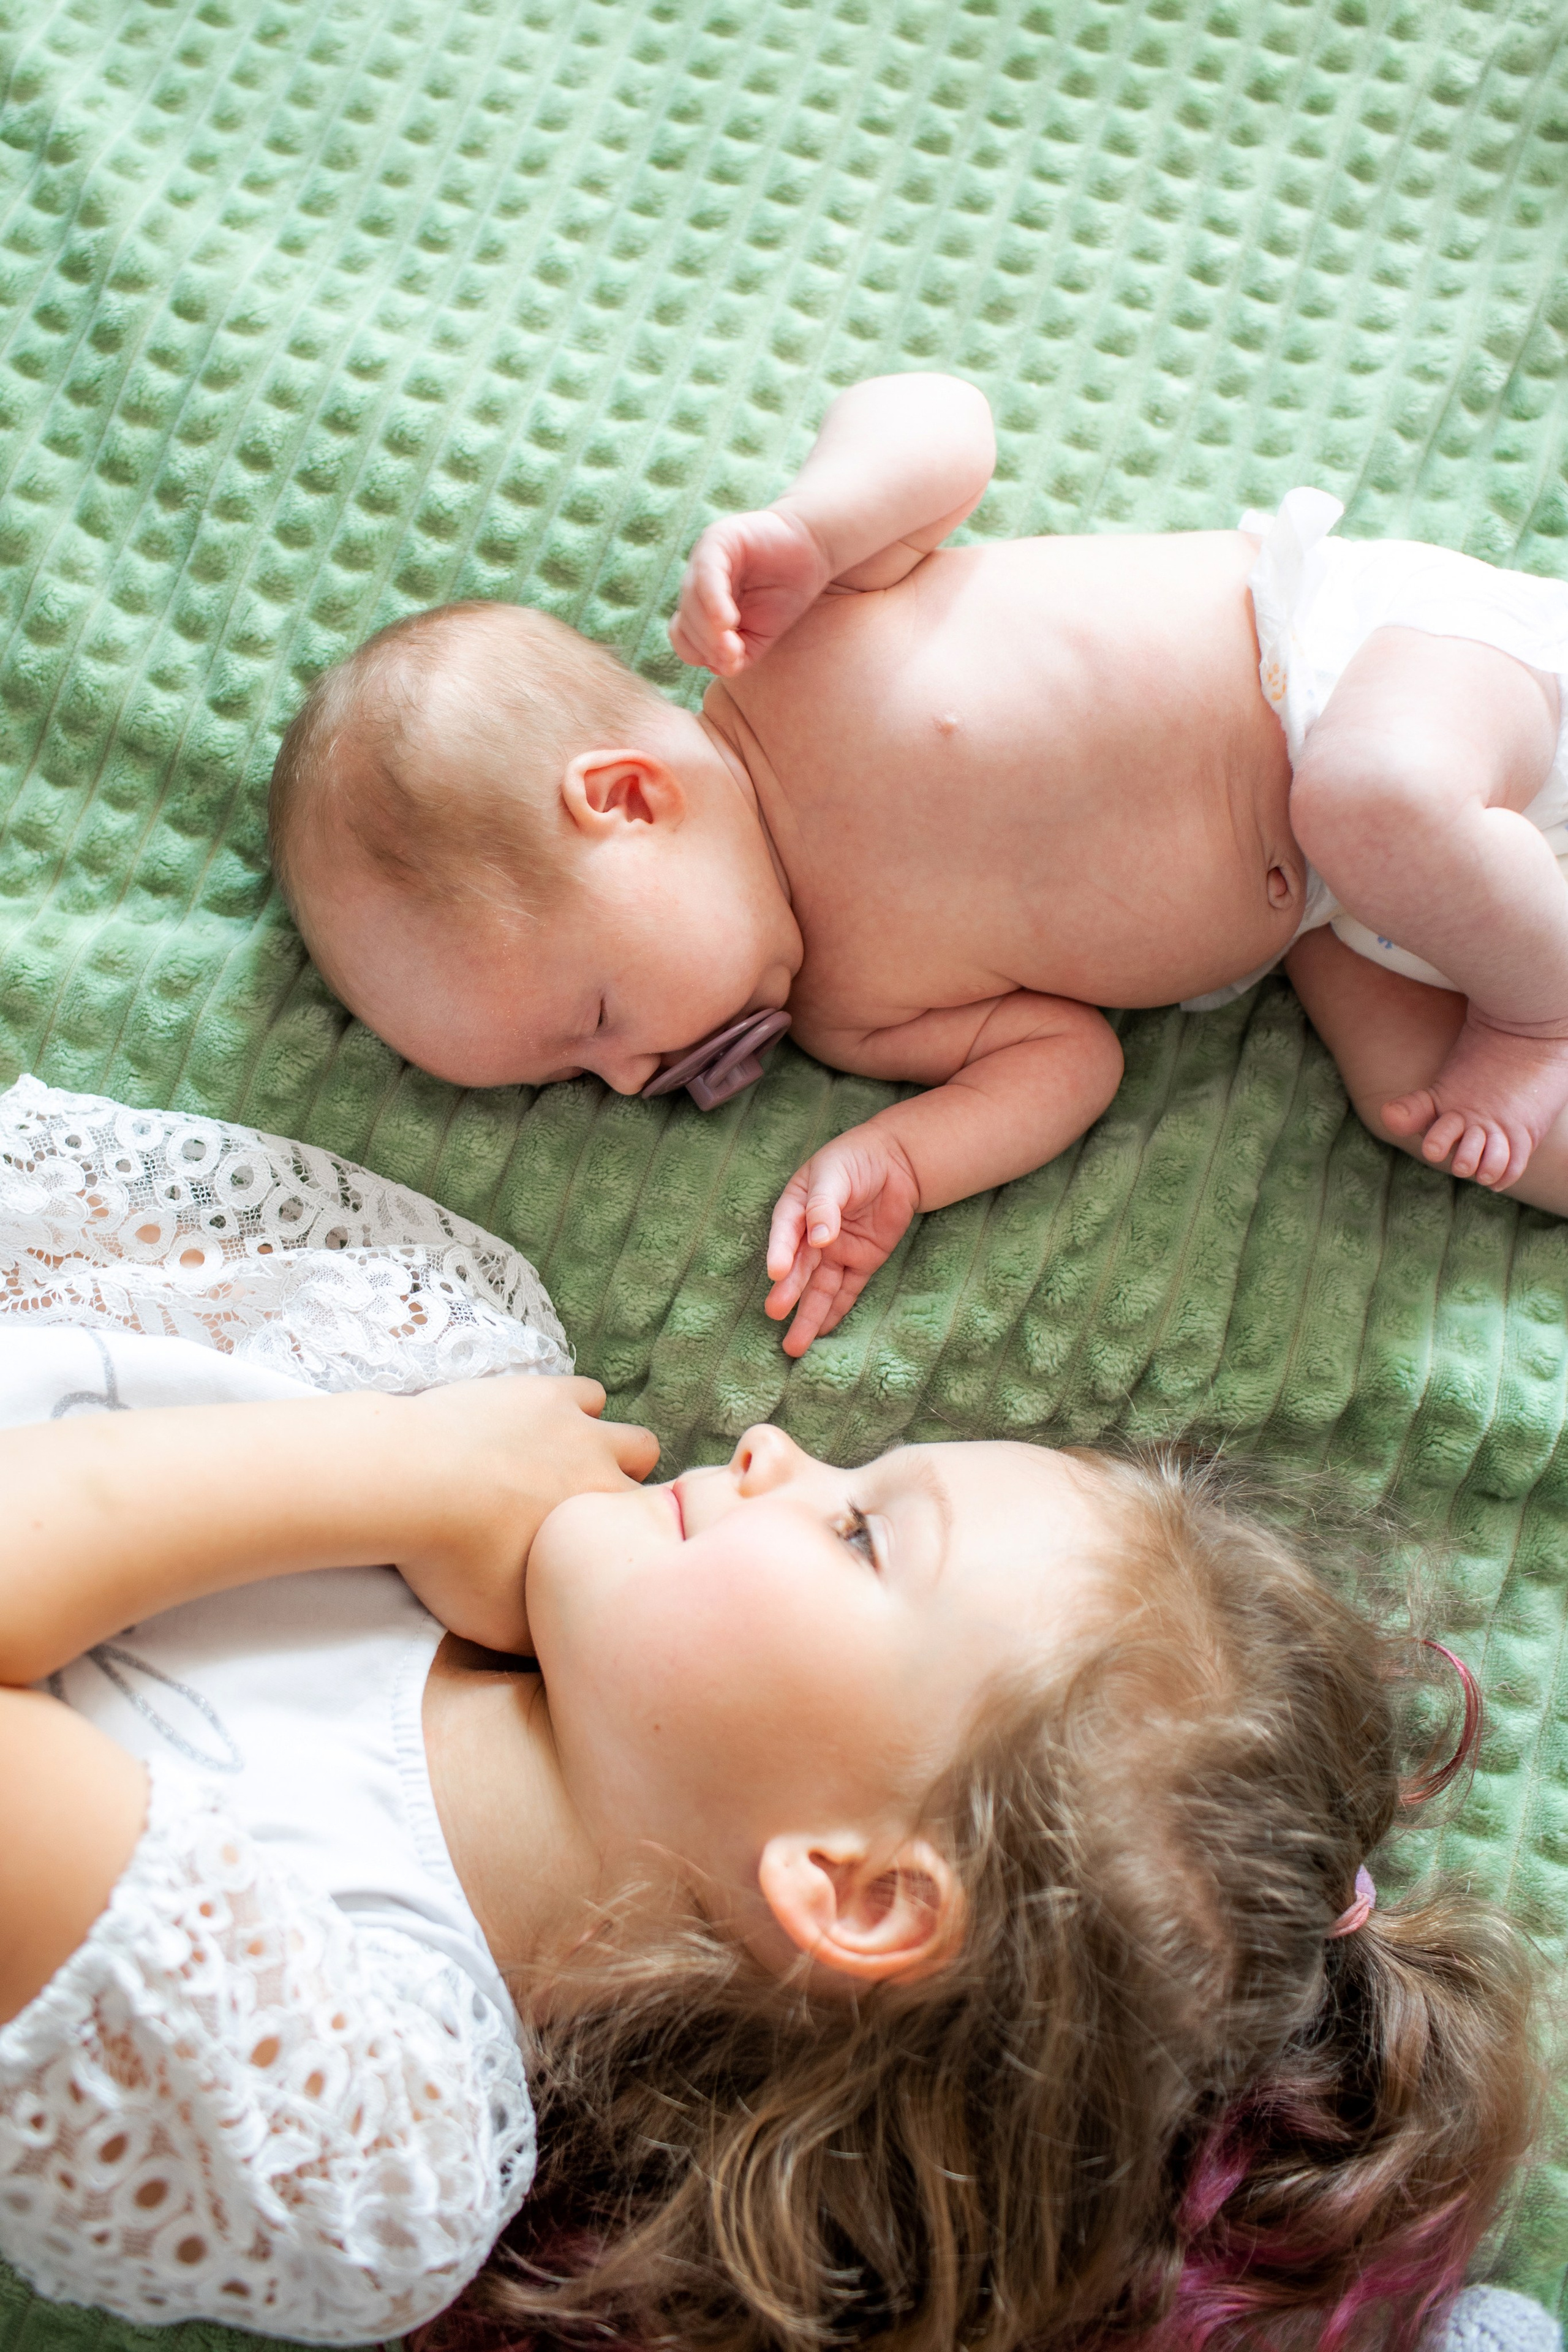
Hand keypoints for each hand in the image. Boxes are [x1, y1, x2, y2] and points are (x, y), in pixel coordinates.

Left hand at [394, 1377, 657, 1653]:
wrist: (411, 1484)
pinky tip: (545, 1430)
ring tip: (568, 1473)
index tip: (599, 1555)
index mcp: (604, 1524)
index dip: (626, 1544)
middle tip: (582, 1516)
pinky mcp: (541, 1391)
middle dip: (626, 1495)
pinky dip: (574, 1411)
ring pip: (626, 1433)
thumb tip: (571, 1643)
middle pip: (648, 1483)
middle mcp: (606, 1470)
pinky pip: (585, 1393)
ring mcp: (577, 1425)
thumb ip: (552, 1631)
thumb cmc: (456, 1562)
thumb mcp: (506, 1628)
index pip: (646, 1531)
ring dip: (610, 1452)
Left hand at [668, 506, 832, 675]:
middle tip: (734, 657)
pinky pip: (706, 575)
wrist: (813, 550)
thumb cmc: (785, 593)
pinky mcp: (718, 540)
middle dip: (707, 646)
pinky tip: (729, 621)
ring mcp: (704, 559)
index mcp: (701, 604)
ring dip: (709, 631)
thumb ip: (740, 654)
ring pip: (691, 603)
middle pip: (685, 622)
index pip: (684, 635)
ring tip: (733, 646)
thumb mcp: (761, 634)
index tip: (731, 664)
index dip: (700, 654)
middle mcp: (696, 581)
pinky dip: (714, 602)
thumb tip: (718, 668)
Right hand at [765, 1125, 922, 1356]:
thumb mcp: (836, 1174)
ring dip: (808, 1315)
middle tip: (774, 1311)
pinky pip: (847, 1290)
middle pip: (800, 1267)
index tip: (776, 1272)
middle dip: (788, 1290)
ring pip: (820, 1287)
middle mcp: (811, 1236)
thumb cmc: (855, 1159)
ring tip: (794, 1345)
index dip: (780, 1250)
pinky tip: (823, 1333)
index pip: (786, 1232)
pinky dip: (836, 1311)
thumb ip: (825, 1204)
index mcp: (797, 1208)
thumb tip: (819, 1237)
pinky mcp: (860, 1262)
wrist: (896, 1162)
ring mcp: (836, 1252)